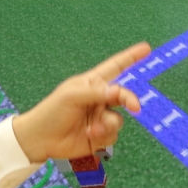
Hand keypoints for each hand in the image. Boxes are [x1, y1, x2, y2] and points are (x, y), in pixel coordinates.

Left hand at [11, 42, 149, 163]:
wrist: (41, 139)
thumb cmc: (52, 110)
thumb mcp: (73, 95)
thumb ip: (97, 92)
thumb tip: (119, 92)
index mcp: (93, 83)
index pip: (116, 67)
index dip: (131, 57)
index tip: (146, 48)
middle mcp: (100, 99)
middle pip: (124, 96)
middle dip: (129, 100)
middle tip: (135, 106)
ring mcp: (101, 117)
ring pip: (119, 119)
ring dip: (107, 123)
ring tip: (92, 128)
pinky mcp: (101, 135)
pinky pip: (114, 134)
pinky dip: (103, 134)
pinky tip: (89, 134)